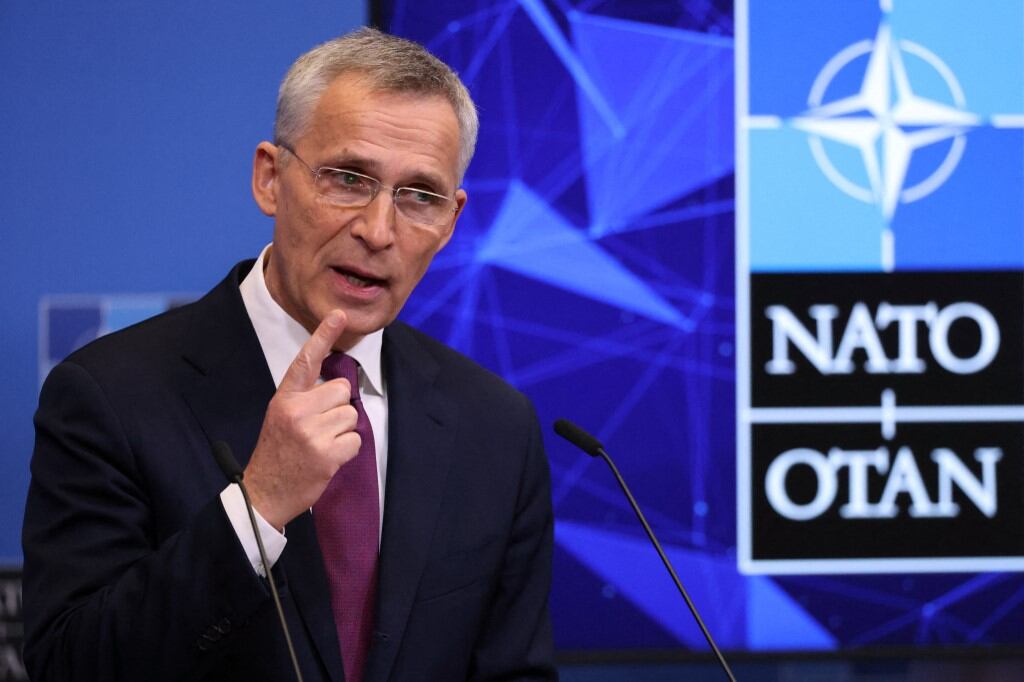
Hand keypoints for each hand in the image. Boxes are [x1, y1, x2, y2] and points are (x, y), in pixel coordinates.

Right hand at [244, 309, 361, 528]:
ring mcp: (311, 432)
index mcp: (285, 398)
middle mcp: (297, 411)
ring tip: (320, 444)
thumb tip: (337, 386)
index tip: (338, 314)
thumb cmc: (278, 451)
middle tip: (319, 428)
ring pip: (350, 415)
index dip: (323, 335)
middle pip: (341, 390)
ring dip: (342, 431)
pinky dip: (347, 450)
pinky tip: (327, 458)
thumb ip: (304, 398)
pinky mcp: (326, 454)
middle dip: (337, 407)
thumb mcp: (281, 415)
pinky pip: (355, 440)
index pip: (306, 360)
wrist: (264, 492)